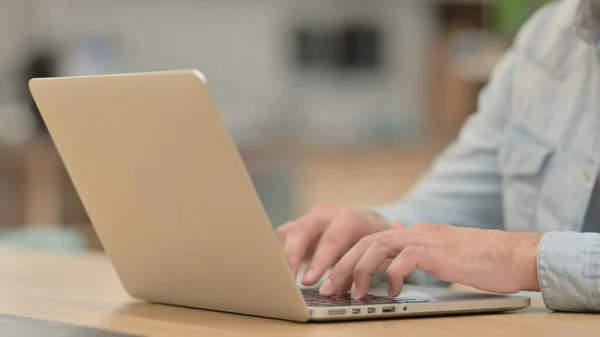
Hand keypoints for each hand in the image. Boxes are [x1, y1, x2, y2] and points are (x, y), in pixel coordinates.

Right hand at [276, 204, 389, 285]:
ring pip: (290, 231)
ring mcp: (310, 218)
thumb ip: (366, 266)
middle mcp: (326, 215)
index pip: (332, 238)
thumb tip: (361, 287)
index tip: (310, 281)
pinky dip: (278, 251)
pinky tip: (278, 269)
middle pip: (303, 229)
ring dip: (283, 254)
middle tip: (291, 280)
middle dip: (294, 255)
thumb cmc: (371, 241)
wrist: (365, 224)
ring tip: (281, 278)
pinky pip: (283, 235)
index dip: (320, 260)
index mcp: (348, 219)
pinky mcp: (298, 226)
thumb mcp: (375, 251)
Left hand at [320, 222, 541, 298]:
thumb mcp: (441, 251)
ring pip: (378, 246)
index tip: (331, 280)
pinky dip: (392, 275)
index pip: (370, 240)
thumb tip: (397, 234)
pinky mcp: (439, 252)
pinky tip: (391, 291)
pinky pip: (405, 259)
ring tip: (352, 293)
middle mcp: (416, 232)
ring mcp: (427, 240)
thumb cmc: (481, 260)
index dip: (346, 259)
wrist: (514, 255)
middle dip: (342, 265)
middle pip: (366, 242)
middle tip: (327, 288)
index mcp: (414, 233)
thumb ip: (416, 246)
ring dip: (359, 270)